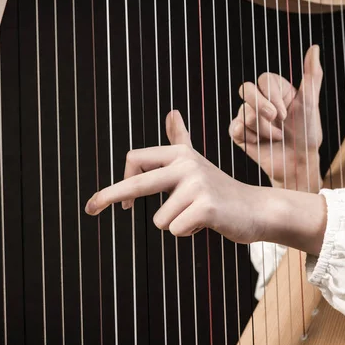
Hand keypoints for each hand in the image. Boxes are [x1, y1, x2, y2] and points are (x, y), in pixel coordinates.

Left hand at [86, 110, 264, 243]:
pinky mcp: (205, 207)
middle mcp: (186, 164)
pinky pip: (175, 230)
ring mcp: (197, 184)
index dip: (120, 181)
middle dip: (108, 196)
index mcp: (180, 154)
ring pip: (160, 219)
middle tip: (88, 209)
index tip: (120, 204)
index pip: (136, 159)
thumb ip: (180, 140)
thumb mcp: (197, 163)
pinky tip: (206, 222)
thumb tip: (171, 112)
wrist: (256, 209)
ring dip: (176, 223)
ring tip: (198, 215)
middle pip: (137, 182)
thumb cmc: (220, 190)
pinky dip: (189, 232)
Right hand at [229, 45, 322, 190]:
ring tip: (276, 138)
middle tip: (277, 120)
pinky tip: (259, 143)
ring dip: (264, 129)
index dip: (273, 96)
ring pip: (244, 113)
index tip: (287, 112)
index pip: (263, 79)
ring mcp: (248, 117)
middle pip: (246, 89)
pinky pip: (235, 128)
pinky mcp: (240, 134)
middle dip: (261, 106)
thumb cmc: (307, 134)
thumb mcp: (310, 103)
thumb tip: (314, 47)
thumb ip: (311, 76)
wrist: (298, 164)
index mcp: (275, 91)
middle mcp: (260, 101)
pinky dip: (248, 136)